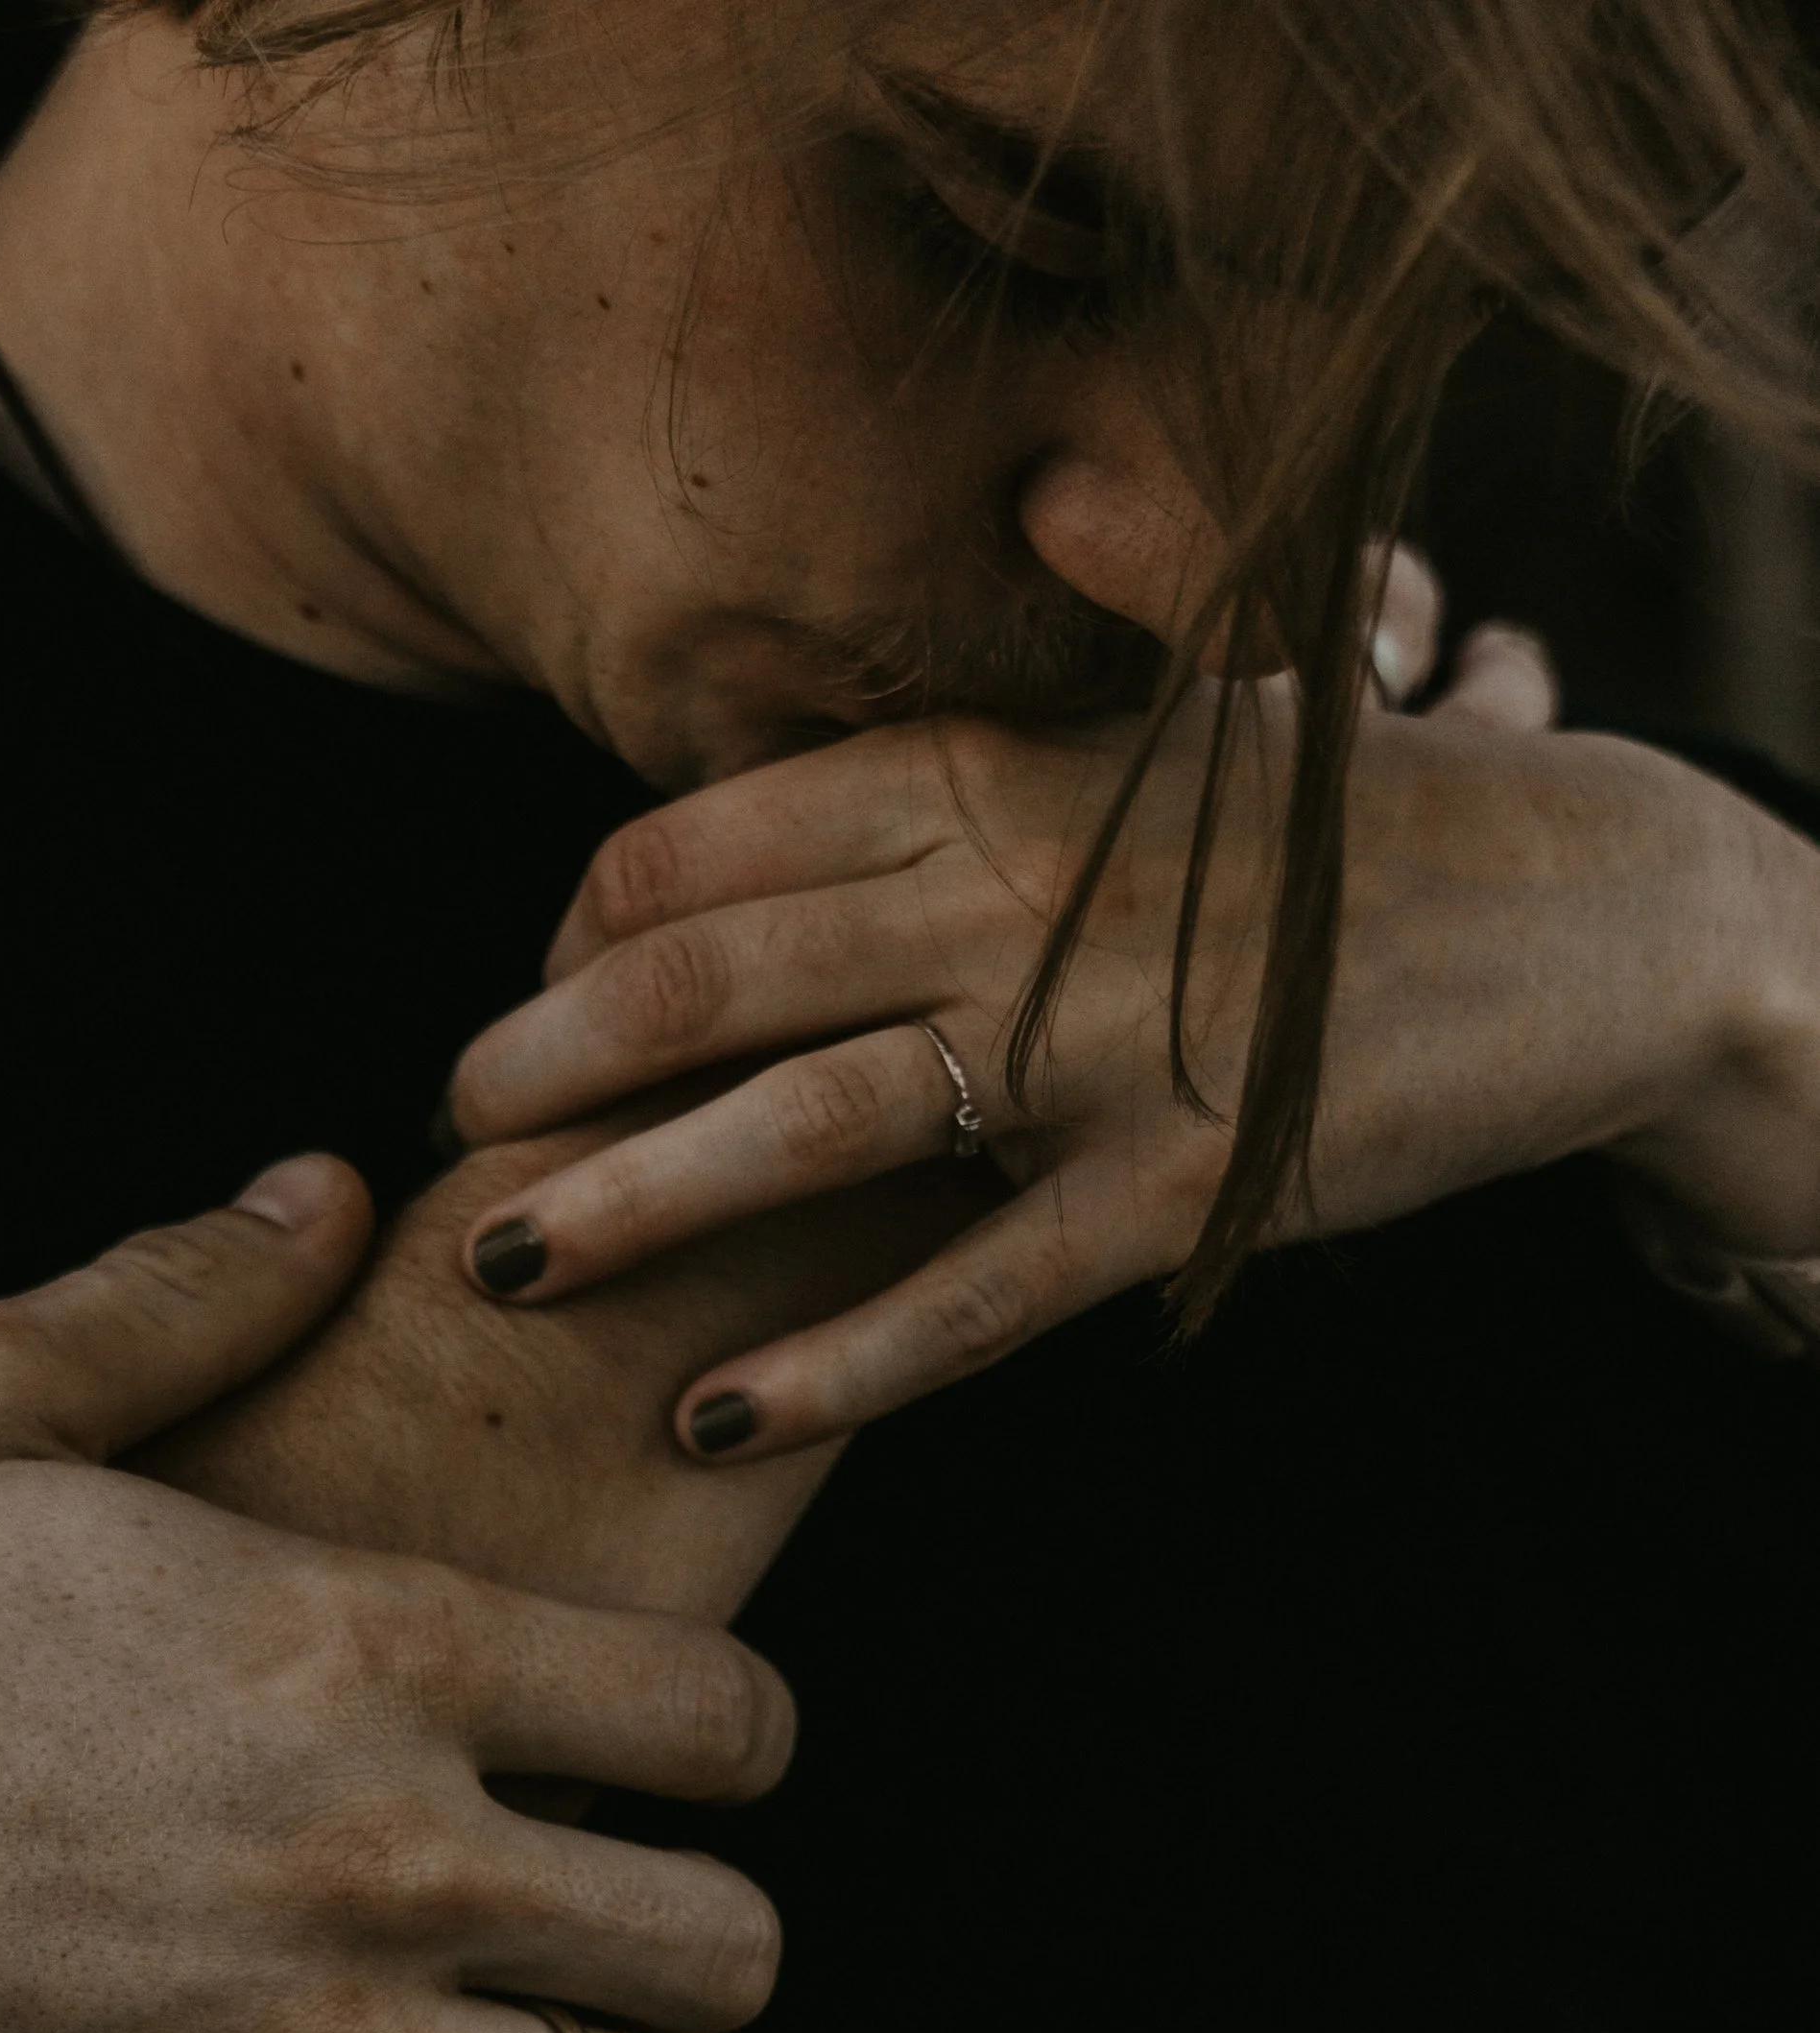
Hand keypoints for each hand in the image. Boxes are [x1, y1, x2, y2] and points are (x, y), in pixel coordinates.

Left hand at [445, 601, 1819, 1453]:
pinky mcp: (1180, 1192)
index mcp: (987, 767)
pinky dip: (832, 1363)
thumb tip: (932, 615)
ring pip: (804, 1124)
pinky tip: (711, 1417)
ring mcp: (1099, 1048)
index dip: (571, 934)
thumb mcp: (1171, 717)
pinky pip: (968, 1297)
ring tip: (497, 1265)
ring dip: (629, 1200)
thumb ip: (1020, 701)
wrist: (1593, 909)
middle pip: (705, 974)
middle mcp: (1015, 890)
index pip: (698, 844)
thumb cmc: (1341, 832)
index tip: (521, 1014)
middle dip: (539, 1061)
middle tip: (439, 1138)